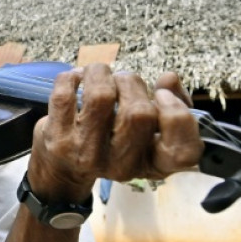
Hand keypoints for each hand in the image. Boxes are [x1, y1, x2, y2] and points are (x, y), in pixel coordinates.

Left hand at [26, 64, 202, 203]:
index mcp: (150, 163)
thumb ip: (171, 104)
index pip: (182, 153)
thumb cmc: (111, 140)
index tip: (161, 95)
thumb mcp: (147, 131)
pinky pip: (65, 94)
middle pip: (140, 113)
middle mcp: (121, 165)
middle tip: (122, 80)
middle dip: (132, 82)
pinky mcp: (58, 140)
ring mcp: (86, 154)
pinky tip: (76, 79)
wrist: (62, 168)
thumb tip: (168, 79)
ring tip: (99, 74)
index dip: (178, 118)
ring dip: (102, 73)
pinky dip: (71, 77)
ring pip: (100, 97)